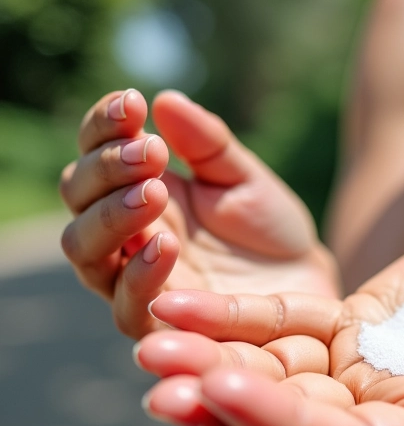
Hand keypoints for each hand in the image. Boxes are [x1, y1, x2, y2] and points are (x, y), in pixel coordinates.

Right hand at [60, 89, 338, 337]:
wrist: (305, 285)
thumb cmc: (268, 229)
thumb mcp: (246, 180)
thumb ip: (209, 145)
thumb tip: (165, 100)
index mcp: (140, 189)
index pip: (96, 152)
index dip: (103, 126)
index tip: (133, 103)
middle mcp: (125, 234)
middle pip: (77, 198)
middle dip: (105, 168)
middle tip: (147, 152)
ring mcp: (134, 280)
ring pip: (86, 250)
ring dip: (111, 216)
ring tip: (153, 191)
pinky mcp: (158, 325)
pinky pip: (126, 305)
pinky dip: (140, 273)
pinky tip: (166, 243)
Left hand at [137, 230, 403, 425]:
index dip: (289, 425)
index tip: (222, 386)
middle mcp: (391, 421)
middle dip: (225, 404)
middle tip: (157, 372)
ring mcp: (361, 382)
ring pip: (274, 386)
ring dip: (209, 366)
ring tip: (150, 338)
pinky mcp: (342, 339)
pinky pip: (282, 335)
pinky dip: (233, 322)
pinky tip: (180, 306)